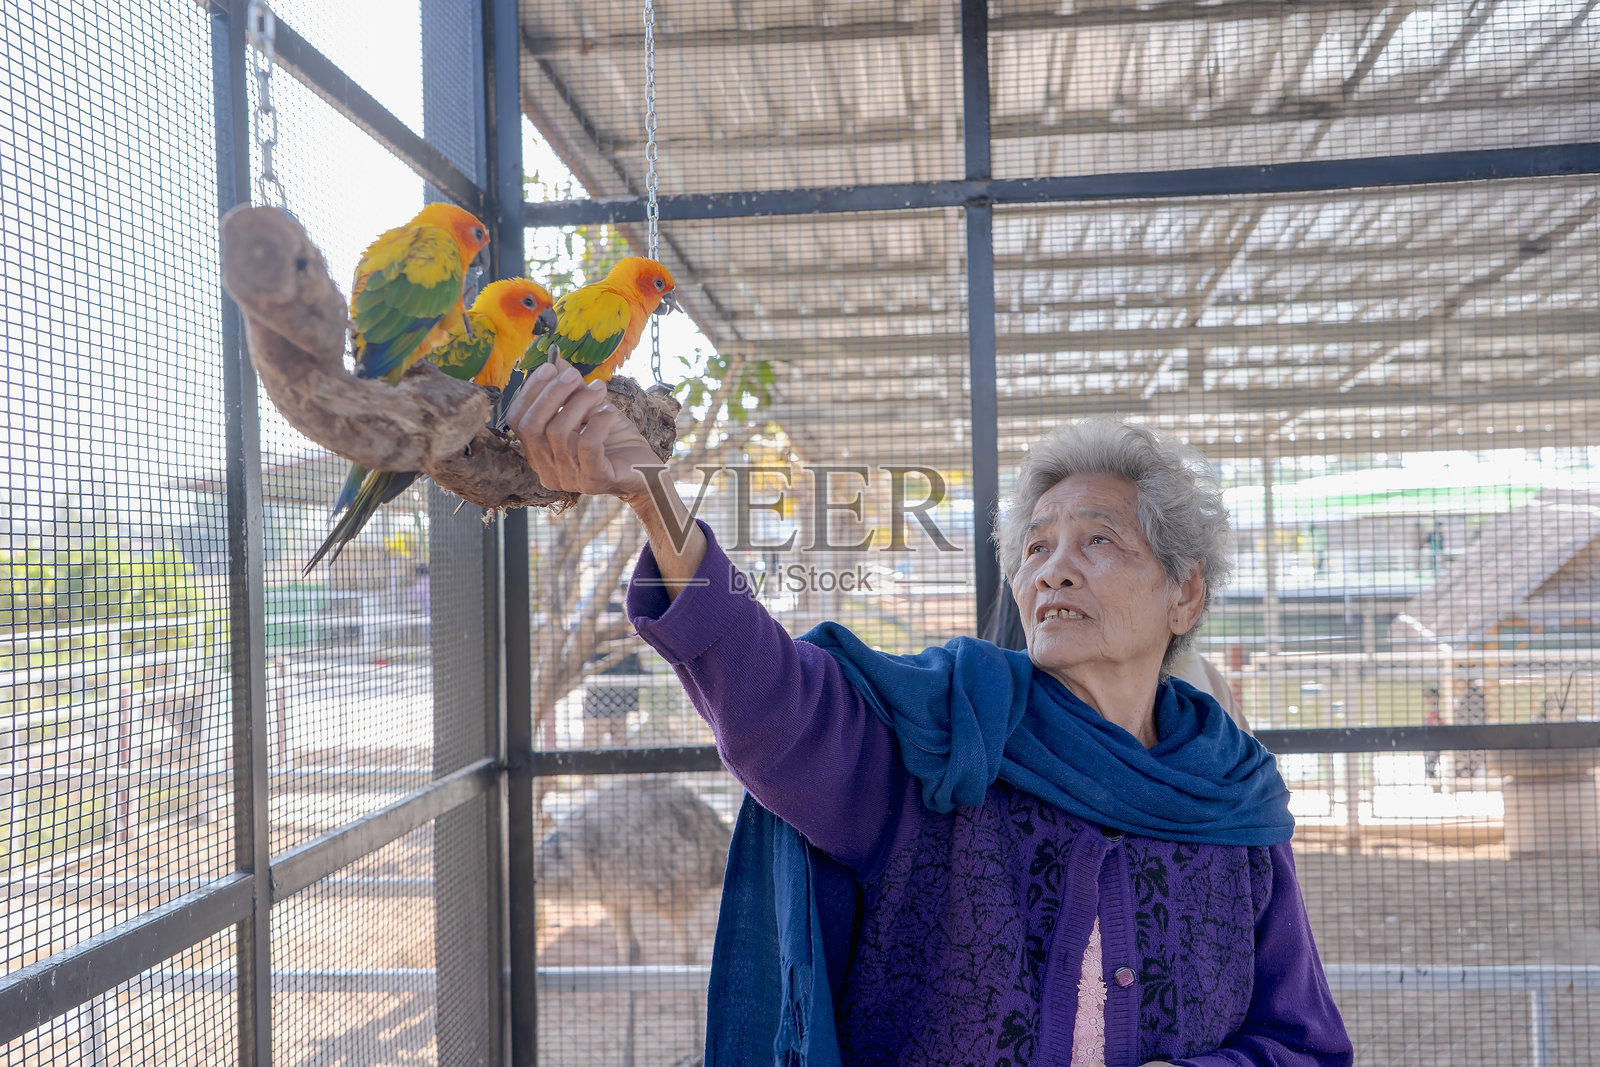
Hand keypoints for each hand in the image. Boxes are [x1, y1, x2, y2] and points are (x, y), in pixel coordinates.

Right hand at [507, 359, 661, 504]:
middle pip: (532, 427)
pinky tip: (610, 413)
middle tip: (574, 375)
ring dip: (580, 403)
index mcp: (539, 454)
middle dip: (551, 394)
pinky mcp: (593, 480)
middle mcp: (548, 470)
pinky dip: (598, 421)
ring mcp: (569, 479)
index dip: (530, 392)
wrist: (646, 471)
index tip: (550, 367)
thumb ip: (569, 391)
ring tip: (599, 389)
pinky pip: (587, 444)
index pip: (518, 422)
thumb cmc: (614, 441)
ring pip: (559, 433)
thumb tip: (556, 363)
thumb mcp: (588, 411)